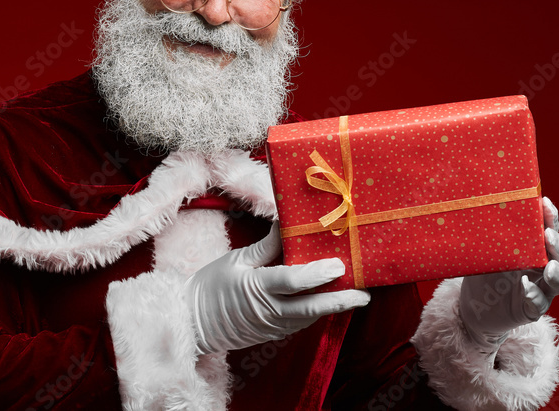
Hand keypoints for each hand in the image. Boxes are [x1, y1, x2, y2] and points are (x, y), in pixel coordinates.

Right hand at [184, 221, 370, 353]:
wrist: (195, 322)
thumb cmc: (212, 286)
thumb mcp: (235, 260)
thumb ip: (265, 247)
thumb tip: (285, 224)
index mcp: (256, 288)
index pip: (291, 281)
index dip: (316, 273)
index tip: (338, 265)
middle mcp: (269, 311)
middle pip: (310, 307)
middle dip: (339, 300)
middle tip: (363, 293)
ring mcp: (273, 326)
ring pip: (309, 317)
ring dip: (332, 306)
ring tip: (355, 294)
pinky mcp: (275, 334)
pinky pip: (301, 322)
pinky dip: (317, 312)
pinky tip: (329, 301)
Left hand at [459, 196, 558, 351]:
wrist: (471, 308)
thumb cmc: (480, 273)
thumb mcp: (482, 250)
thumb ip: (484, 234)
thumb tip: (471, 206)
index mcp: (532, 251)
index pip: (548, 232)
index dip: (551, 219)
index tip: (546, 204)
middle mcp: (539, 269)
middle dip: (558, 245)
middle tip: (548, 236)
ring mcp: (538, 289)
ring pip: (558, 282)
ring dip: (556, 274)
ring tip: (549, 267)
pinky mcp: (530, 309)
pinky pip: (540, 304)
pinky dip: (536, 296)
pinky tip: (526, 288)